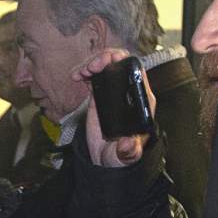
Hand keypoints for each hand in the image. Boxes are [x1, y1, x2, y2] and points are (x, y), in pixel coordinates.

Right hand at [71, 49, 157, 167]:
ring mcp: (114, 90)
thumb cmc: (120, 155)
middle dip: (106, 59)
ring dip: (93, 62)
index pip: (137, 73)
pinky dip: (85, 70)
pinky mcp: (101, 93)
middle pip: (121, 63)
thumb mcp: (125, 155)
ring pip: (107, 64)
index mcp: (141, 101)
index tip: (108, 65)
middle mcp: (128, 92)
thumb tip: (128, 144)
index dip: (124, 63)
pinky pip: (95, 74)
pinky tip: (76, 76)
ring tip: (81, 72)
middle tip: (91, 68)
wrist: (105, 158)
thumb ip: (128, 151)